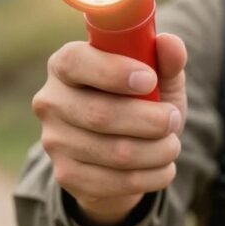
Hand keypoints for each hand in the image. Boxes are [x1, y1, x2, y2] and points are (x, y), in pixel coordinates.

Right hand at [32, 33, 187, 225]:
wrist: (119, 157)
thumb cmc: (137, 104)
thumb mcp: (155, 80)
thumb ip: (164, 60)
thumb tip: (171, 44)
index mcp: (65, 65)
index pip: (76, 62)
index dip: (113, 72)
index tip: (149, 80)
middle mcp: (51, 102)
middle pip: (99, 114)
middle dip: (148, 119)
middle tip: (173, 119)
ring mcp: (55, 142)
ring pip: (114, 152)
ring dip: (156, 151)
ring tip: (172, 145)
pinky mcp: (66, 175)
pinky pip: (116, 181)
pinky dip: (151, 176)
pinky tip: (163, 168)